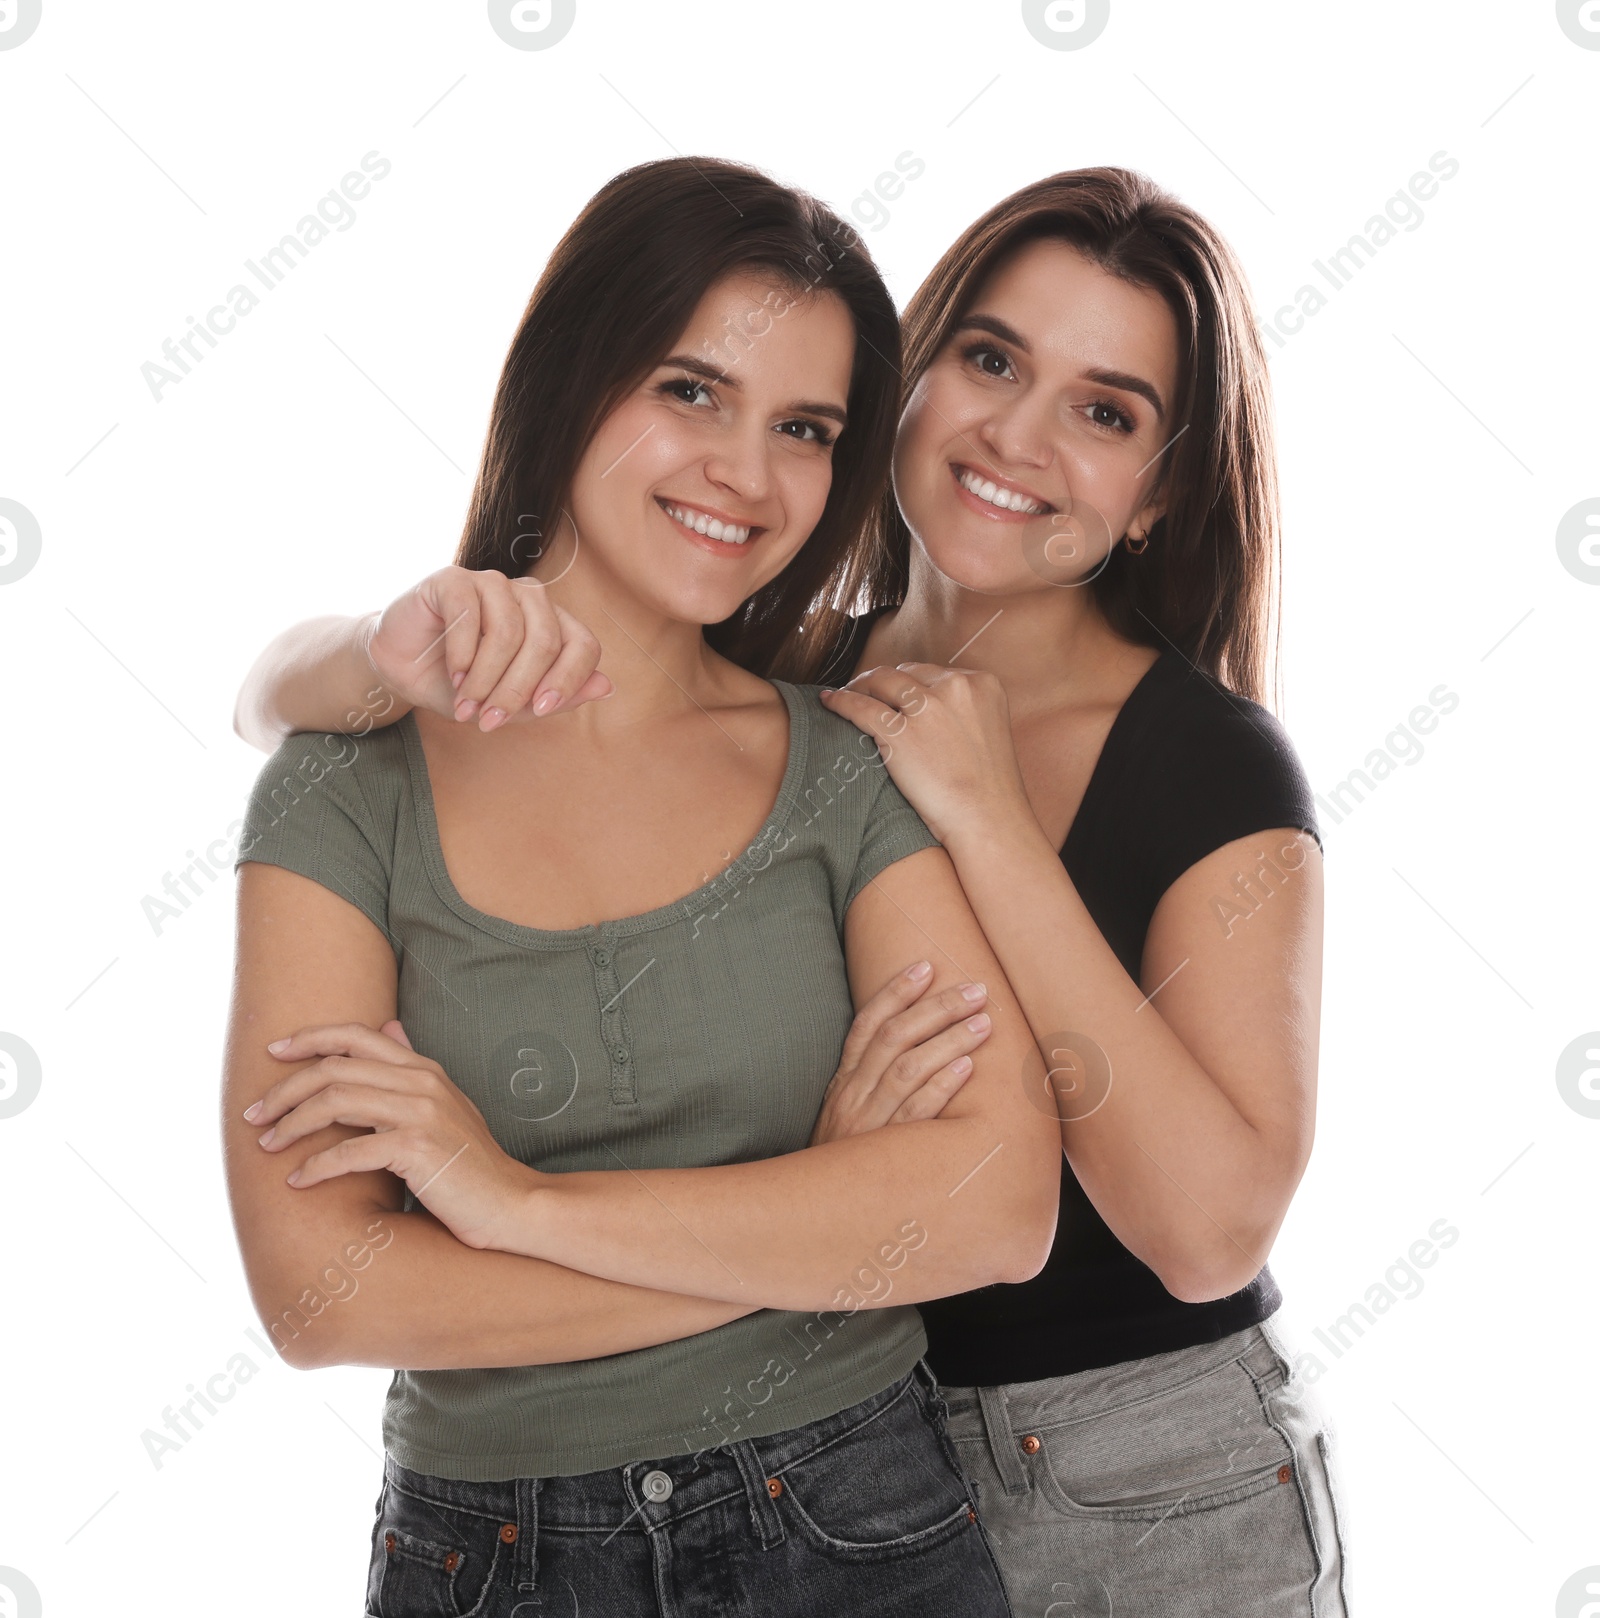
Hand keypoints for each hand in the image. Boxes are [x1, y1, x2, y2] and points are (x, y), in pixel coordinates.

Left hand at [245, 1019, 536, 1250]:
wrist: (510, 1204)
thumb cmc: (470, 1163)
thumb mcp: (445, 1105)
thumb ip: (414, 1069)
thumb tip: (390, 1027)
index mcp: (425, 1069)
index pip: (357, 1035)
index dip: (310, 1038)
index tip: (273, 1051)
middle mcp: (422, 1082)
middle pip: (335, 1068)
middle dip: (285, 1089)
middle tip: (254, 1115)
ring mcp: (421, 1113)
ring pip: (335, 1101)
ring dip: (291, 1124)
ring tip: (267, 1145)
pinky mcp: (417, 1150)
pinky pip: (350, 1152)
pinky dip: (316, 1167)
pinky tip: (298, 1182)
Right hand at [363, 566, 612, 733]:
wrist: (401, 670)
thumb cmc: (460, 686)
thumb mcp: (511, 704)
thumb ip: (557, 697)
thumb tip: (607, 687)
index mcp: (552, 623)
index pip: (583, 644)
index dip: (567, 680)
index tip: (538, 710)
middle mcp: (528, 597)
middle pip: (546, 641)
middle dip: (517, 689)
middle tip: (489, 721)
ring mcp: (492, 583)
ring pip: (509, 631)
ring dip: (485, 679)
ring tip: (466, 704)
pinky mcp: (454, 579)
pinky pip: (471, 615)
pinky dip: (463, 655)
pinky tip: (453, 675)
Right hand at [810, 961, 993, 1144]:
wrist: (815, 1213)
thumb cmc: (842, 1161)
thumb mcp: (844, 1115)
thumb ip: (868, 1083)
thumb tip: (910, 1046)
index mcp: (843, 1081)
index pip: (867, 1024)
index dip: (896, 992)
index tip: (926, 965)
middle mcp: (853, 1095)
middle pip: (895, 1037)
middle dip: (937, 1008)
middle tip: (976, 990)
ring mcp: (868, 1122)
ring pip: (908, 1068)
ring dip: (948, 1040)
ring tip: (983, 1022)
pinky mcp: (885, 1151)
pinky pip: (915, 1113)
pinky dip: (940, 1087)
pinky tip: (966, 1068)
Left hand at [819, 662, 1030, 845]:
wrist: (988, 820)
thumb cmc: (988, 789)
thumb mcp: (987, 730)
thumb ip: (962, 711)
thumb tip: (928, 707)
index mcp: (982, 683)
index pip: (931, 672)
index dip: (907, 682)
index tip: (892, 692)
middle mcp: (955, 687)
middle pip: (904, 672)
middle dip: (881, 682)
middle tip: (863, 691)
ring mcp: (927, 708)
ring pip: (880, 682)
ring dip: (858, 686)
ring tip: (844, 694)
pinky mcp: (900, 733)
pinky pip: (860, 708)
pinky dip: (841, 702)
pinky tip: (829, 702)